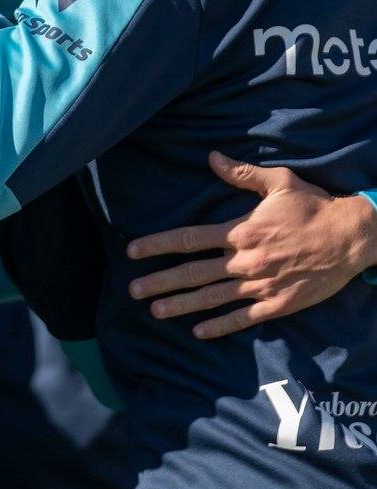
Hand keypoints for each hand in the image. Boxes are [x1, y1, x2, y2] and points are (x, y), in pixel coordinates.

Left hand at [127, 152, 376, 338]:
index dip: (158, 245)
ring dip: (181, 305)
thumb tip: (211, 156)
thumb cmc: (315, 206)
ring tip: (154, 311)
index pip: (188, 239)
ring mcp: (261, 284)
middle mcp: (245, 260)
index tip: (133, 251)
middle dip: (160, 282)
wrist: (355, 236)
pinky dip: (220, 325)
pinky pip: (243, 318)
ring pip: (213, 298)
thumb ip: (241, 173)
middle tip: (133, 290)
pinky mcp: (279, 303)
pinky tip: (198, 331)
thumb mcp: (279, 182)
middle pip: (193, 273)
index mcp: (240, 230)